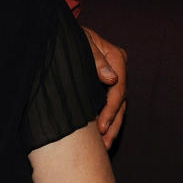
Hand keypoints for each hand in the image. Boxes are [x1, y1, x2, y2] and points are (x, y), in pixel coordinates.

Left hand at [81, 26, 126, 148]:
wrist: (61, 34)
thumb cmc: (69, 37)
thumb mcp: (81, 43)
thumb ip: (96, 59)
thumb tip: (112, 79)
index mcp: (116, 57)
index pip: (118, 88)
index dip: (110, 110)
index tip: (100, 127)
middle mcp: (118, 69)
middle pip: (120, 102)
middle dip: (112, 124)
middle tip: (102, 144)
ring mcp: (112, 78)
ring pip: (118, 107)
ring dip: (111, 128)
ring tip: (103, 147)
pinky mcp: (104, 85)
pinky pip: (108, 106)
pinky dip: (105, 121)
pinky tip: (99, 138)